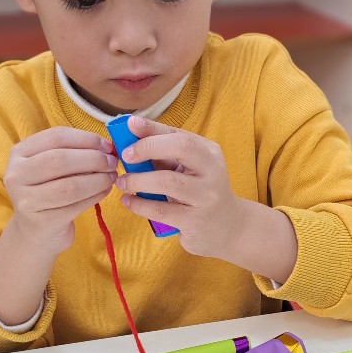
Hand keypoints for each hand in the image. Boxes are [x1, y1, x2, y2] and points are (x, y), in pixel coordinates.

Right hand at [4, 126, 117, 255]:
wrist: (35, 233)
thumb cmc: (49, 192)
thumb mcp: (52, 168)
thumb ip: (74, 152)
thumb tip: (108, 147)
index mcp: (19, 153)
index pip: (56, 137)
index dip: (86, 138)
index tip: (107, 145)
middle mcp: (16, 174)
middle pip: (60, 160)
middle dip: (93, 159)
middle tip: (113, 162)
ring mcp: (26, 200)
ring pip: (70, 185)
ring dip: (98, 179)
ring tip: (112, 177)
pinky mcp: (41, 221)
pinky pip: (75, 205)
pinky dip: (95, 196)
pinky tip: (105, 191)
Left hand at [116, 115, 297, 281]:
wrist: (229, 227)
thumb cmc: (200, 191)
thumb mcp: (191, 169)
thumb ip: (166, 153)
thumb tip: (131, 134)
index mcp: (209, 152)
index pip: (180, 134)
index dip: (153, 128)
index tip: (130, 125)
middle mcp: (212, 171)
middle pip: (181, 148)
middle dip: (148, 147)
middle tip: (125, 156)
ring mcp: (205, 197)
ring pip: (167, 181)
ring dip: (138, 180)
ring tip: (122, 182)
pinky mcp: (195, 221)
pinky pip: (161, 210)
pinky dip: (139, 204)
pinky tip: (128, 201)